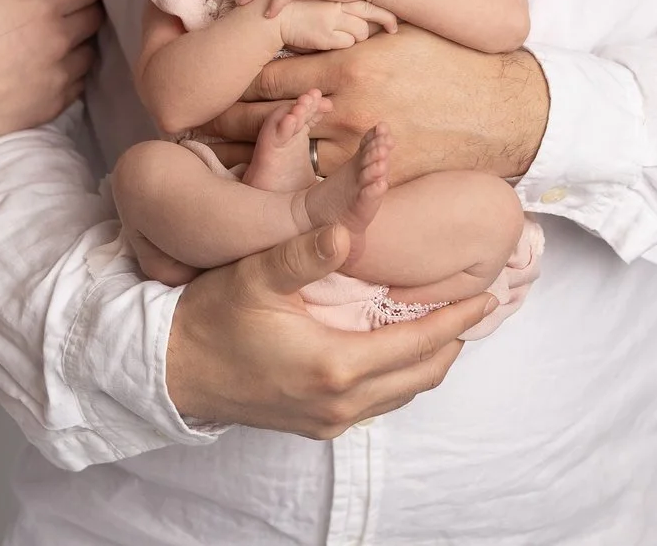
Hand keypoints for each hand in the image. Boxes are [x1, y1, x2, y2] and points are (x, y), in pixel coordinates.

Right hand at [0, 0, 101, 160]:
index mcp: (42, 8)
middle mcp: (59, 42)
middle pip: (96, 16)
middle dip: (88, 5)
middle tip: (71, 0)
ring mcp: (58, 77)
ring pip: (92, 50)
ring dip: (84, 39)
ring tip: (65, 33)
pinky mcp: (52, 107)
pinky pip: (80, 83)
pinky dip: (75, 70)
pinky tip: (56, 65)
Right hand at [165, 223, 494, 436]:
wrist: (170, 369)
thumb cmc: (210, 317)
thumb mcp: (256, 275)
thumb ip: (304, 253)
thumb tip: (347, 232)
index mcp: (335, 365)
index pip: (419, 343)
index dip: (457, 319)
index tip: (487, 296)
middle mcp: (340, 402)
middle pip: (421, 374)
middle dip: (453, 341)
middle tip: (475, 307)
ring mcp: (328, 419)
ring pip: (401, 392)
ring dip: (428, 360)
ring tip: (446, 326)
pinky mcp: (315, 424)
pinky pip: (376, 401)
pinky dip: (399, 374)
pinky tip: (396, 347)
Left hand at [198, 26, 548, 180]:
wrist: (503, 109)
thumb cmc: (447, 60)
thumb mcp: (392, 32)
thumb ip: (342, 27)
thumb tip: (294, 15)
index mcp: (346, 62)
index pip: (268, 70)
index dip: (229, 78)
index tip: (201, 84)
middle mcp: (345, 103)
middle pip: (262, 113)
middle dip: (221, 119)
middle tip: (185, 124)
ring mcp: (358, 144)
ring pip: (281, 153)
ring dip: (242, 155)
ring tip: (206, 157)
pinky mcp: (372, 174)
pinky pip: (316, 181)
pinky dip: (284, 180)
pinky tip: (261, 184)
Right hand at [274, 0, 396, 51]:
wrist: (270, 16)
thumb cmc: (291, 13)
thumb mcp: (315, 6)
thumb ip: (332, 10)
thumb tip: (349, 23)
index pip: (367, 3)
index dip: (383, 13)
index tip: (394, 24)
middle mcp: (337, 5)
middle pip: (371, 15)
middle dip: (384, 22)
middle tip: (393, 28)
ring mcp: (332, 18)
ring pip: (361, 32)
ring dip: (356, 37)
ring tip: (343, 37)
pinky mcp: (325, 33)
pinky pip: (346, 43)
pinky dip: (343, 44)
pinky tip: (330, 42)